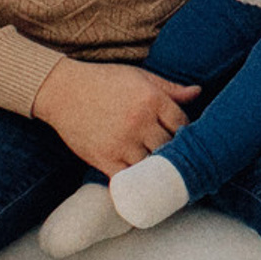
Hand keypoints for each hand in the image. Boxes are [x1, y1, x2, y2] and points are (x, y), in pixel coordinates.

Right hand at [33, 57, 200, 176]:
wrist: (62, 91)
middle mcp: (140, 122)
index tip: (182, 137)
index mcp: (152, 99)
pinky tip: (142, 182)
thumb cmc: (104, 81)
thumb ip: (170, 88)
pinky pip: (128, 179)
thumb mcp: (139, 77)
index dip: (185, 132)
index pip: (183, 124)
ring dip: (156, 168)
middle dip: (172, 151)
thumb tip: (198, 92)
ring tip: (160, 171)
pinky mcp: (104, 158)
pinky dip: (136, 182)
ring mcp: (122, 142)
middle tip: (173, 156)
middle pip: (170, 146)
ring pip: (152, 165)